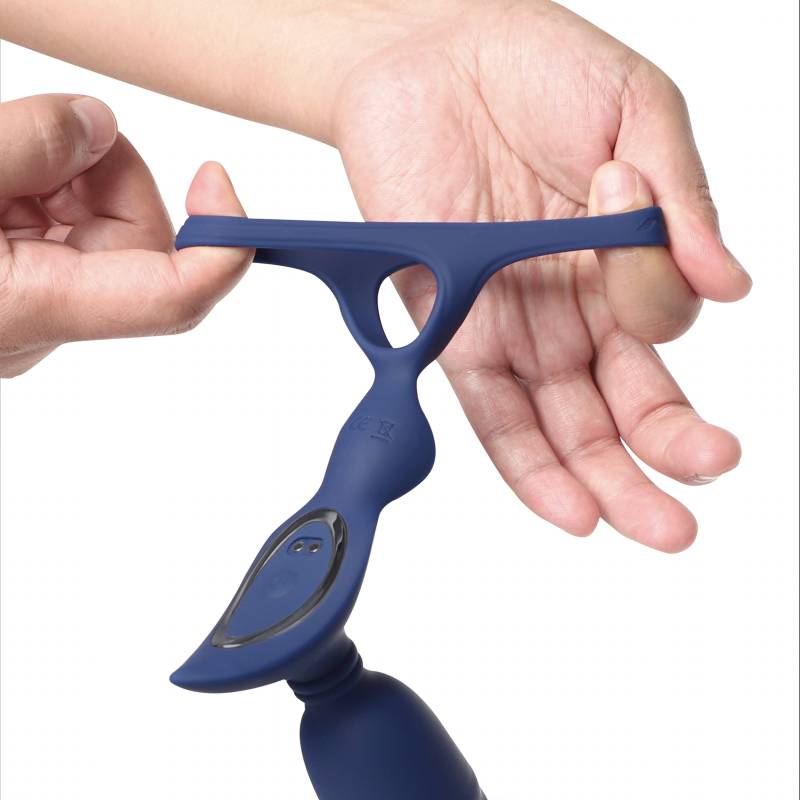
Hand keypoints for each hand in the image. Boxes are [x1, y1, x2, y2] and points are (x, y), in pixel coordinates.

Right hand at [0, 93, 251, 376]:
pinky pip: (70, 232)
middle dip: (107, 172)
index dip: (221, 241)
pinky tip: (4, 182)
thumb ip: (29, 145)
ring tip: (3, 164)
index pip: (176, 296)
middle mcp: (48, 323)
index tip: (215, 181)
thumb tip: (100, 126)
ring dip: (67, 177)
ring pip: (106, 229)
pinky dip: (47, 192)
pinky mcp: (30, 291)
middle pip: (142, 240)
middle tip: (43, 138)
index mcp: (38, 309)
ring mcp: (40, 308)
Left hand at [333, 1, 749, 551]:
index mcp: (623, 261)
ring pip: (557, 422)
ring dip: (595, 479)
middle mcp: (569, 306)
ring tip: (638, 527)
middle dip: (654, 460)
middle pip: (617, 404)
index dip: (661, 305)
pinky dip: (523, 457)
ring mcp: (511, 320)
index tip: (634, 212)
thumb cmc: (541, 69)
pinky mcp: (448, 321)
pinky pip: (487, 403)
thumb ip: (680, 200)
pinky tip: (565, 504)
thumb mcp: (636, 114)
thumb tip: (733, 283)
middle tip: (683, 518)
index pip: (660, 331)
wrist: (435, 49)